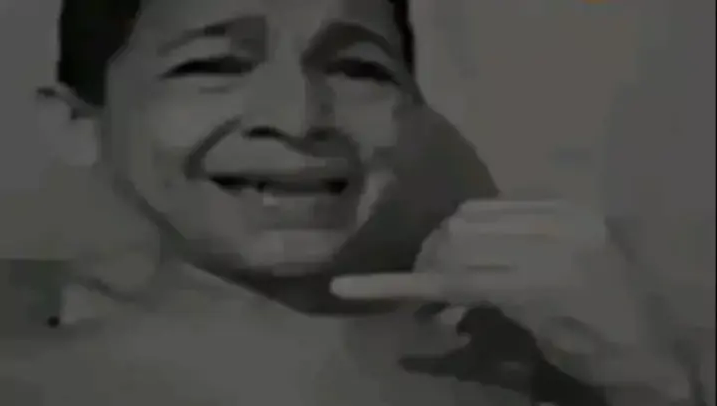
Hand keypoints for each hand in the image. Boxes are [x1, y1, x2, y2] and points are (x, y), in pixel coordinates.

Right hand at [331, 200, 669, 391]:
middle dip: (428, 258)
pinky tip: (482, 242)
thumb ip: (478, 316)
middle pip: (458, 236)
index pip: (456, 277)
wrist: (654, 343)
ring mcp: (565, 218)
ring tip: (449, 260)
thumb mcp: (529, 348)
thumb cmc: (590, 356)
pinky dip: (480, 221)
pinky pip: (505, 200)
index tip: (357, 283)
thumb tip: (430, 300)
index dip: (410, 283)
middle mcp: (554, 242)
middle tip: (422, 283)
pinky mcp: (572, 207)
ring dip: (449, 236)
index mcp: (544, 288)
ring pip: (474, 213)